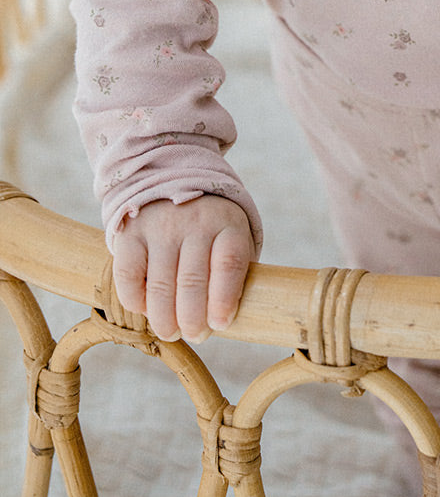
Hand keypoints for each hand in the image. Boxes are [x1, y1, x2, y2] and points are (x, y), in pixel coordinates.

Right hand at [112, 196, 254, 343]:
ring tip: (171, 332)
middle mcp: (195, 222)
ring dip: (165, 319)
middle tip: (195, 335)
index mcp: (228, 224)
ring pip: (160, 285)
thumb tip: (220, 322)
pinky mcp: (131, 233)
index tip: (220, 324)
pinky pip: (128, 276)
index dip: (224, 299)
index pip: (228, 263)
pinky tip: (146, 310)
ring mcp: (161, 226)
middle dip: (193, 320)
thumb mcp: (232, 239)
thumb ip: (231, 274)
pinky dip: (135, 301)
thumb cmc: (211, 230)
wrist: (174, 184)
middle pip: (192, 281)